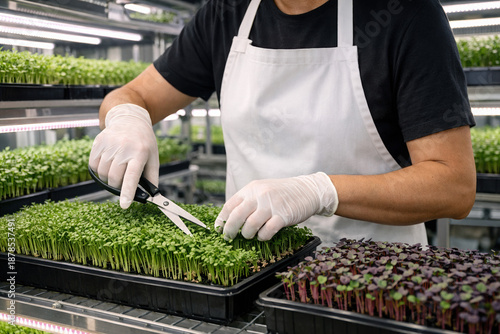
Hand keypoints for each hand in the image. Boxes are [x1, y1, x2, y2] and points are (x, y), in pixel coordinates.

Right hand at [89, 104, 158, 208]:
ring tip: (116, 173)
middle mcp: (124, 147)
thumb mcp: (153, 157)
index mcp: (140, 152)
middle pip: (114, 178)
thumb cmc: (144, 142)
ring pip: (103, 173)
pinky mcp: (98, 143)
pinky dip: (99, 171)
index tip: (124, 205)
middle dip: (117, 186)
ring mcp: (109, 144)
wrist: (129, 120)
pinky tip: (107, 166)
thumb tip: (151, 196)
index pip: (132, 176)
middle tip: (122, 183)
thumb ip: (152, 177)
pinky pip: (93, 165)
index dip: (127, 192)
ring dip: (108, 180)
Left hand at [214, 172, 337, 240]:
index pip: (229, 205)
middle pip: (236, 216)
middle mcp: (259, 195)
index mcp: (251, 189)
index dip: (221, 220)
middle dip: (230, 230)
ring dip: (248, 235)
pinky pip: (266, 231)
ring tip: (251, 235)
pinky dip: (262, 237)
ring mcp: (271, 205)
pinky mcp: (283, 216)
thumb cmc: (282, 193)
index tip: (218, 229)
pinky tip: (263, 235)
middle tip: (229, 237)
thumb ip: (248, 201)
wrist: (307, 190)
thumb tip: (230, 218)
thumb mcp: (262, 190)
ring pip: (250, 226)